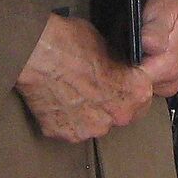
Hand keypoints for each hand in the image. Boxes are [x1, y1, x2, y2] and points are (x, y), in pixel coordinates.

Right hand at [15, 13, 152, 141]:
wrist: (33, 53)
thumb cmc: (68, 43)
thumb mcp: (106, 44)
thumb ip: (119, 64)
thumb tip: (118, 68)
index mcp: (135, 92)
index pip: (144, 96)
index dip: (132, 86)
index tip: (124, 82)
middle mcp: (117, 116)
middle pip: (122, 113)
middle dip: (113, 101)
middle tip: (96, 86)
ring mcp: (91, 129)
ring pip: (97, 123)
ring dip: (91, 112)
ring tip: (74, 91)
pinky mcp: (66, 134)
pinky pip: (73, 128)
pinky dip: (69, 117)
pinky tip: (60, 98)